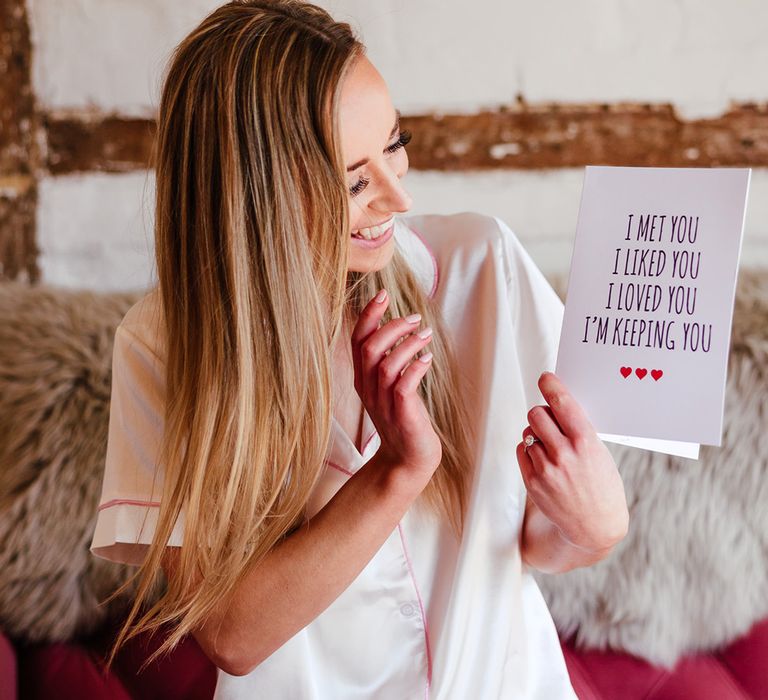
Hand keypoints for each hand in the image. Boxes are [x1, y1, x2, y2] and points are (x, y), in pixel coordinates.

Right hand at [351, 290, 441, 485]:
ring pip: (385, 365)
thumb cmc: (403, 420)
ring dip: (406, 344)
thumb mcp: (389, 388)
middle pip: (368, 349)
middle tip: (414, 317)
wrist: (407, 461)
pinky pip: (403, 386)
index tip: (382, 295)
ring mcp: (383, 403)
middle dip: (390, 326)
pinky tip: (428, 358)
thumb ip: (388, 362)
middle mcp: (368, 390)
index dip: (368, 316)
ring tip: (425, 334)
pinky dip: (415, 368)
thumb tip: (399, 329)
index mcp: (362, 380)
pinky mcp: (402, 415)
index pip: (357, 341)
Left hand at [515, 371, 628, 551]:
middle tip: (550, 419)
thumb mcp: (599, 453)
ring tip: (552, 446)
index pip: (562, 404)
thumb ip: (578, 430)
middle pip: (536, 413)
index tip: (546, 378)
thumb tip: (556, 405)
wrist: (595, 525)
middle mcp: (563, 454)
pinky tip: (544, 459)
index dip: (552, 386)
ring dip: (536, 433)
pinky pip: (521, 450)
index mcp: (586, 442)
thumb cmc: (601, 485)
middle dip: (542, 413)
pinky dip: (530, 450)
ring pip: (528, 432)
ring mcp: (546, 469)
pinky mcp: (532, 481)